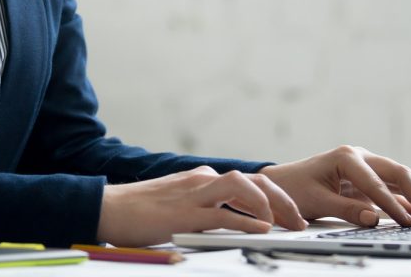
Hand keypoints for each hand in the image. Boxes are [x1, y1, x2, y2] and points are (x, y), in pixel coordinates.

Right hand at [96, 165, 307, 246]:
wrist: (110, 208)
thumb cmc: (142, 212)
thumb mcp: (179, 205)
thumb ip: (205, 208)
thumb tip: (235, 225)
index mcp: (202, 179)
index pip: (248, 181)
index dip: (275, 198)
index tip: (293, 218)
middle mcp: (201, 180)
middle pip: (252, 180)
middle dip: (282, 200)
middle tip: (300, 224)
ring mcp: (193, 194)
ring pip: (240, 186)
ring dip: (269, 204)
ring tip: (286, 225)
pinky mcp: (184, 213)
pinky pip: (221, 213)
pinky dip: (246, 222)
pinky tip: (262, 231)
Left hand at [260, 145, 410, 228]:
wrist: (283, 183)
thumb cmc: (296, 188)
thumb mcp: (318, 200)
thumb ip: (346, 209)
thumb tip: (374, 219)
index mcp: (345, 157)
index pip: (376, 182)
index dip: (393, 204)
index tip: (408, 223)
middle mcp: (359, 157)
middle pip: (396, 173)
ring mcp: (365, 167)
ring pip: (398, 179)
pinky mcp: (367, 180)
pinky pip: (392, 189)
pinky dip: (406, 201)